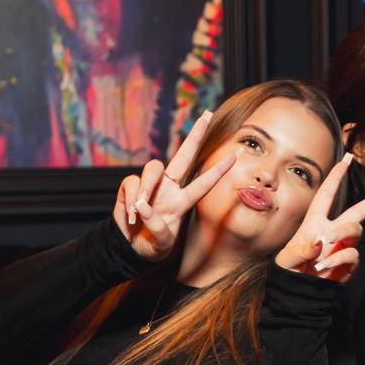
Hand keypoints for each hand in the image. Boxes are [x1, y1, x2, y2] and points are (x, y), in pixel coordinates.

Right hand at [113, 111, 236, 261]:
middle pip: (184, 156)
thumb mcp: (161, 245)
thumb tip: (144, 205)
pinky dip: (130, 199)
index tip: (235, 156)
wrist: (129, 248)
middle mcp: (169, 189)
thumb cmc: (152, 245)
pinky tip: (131, 216)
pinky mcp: (131, 187)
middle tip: (207, 116)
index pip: (204, 183)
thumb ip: (158, 228)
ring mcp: (150, 186)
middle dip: (195, 136)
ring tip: (140, 210)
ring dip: (147, 187)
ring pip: (154, 167)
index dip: (219, 171)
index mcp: (182, 202)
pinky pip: (131, 183)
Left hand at [274, 155, 364, 282]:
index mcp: (314, 223)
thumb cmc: (289, 273)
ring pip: (356, 229)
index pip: (327, 195)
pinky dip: (339, 260)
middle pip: (360, 210)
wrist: (298, 294)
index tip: (347, 158)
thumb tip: (318, 243)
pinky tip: (324, 268)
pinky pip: (352, 254)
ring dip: (343, 233)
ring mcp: (343, 247)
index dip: (336, 176)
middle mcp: (332, 231)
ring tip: (325, 248)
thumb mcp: (286, 261)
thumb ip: (299, 251)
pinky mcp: (349, 264)